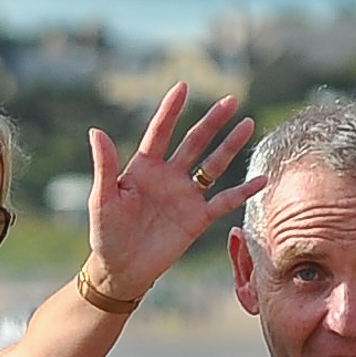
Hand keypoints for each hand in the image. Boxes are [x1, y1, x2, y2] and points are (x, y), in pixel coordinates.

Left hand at [74, 85, 260, 307]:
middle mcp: (168, 176)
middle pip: (194, 142)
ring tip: (248, 124)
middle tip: (231, 100)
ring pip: (213, 165)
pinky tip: (260, 178)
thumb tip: (96, 131)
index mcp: (143, 168)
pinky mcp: (197, 218)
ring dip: (230, 146)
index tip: (183, 87)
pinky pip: (224, 201)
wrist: (121, 270)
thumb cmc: (105, 234)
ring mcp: (185, 196)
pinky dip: (242, 191)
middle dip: (212, 121)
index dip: (171, 110)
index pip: (160, 132)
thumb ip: (103, 166)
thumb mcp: (102, 199)